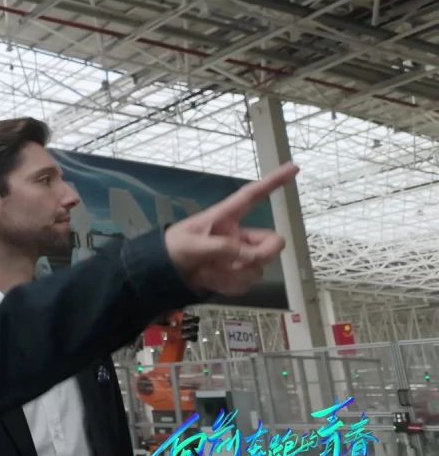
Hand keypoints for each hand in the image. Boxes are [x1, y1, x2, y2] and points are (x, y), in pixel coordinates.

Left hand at [165, 163, 298, 294]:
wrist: (161, 275)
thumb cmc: (173, 249)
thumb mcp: (192, 245)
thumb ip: (222, 248)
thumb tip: (252, 258)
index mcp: (226, 217)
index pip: (252, 196)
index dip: (273, 182)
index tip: (294, 169)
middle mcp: (238, 235)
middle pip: (272, 242)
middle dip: (260, 256)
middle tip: (239, 264)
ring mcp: (239, 256)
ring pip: (259, 268)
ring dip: (233, 275)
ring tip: (207, 272)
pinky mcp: (236, 274)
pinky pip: (247, 284)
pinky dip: (228, 286)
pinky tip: (208, 280)